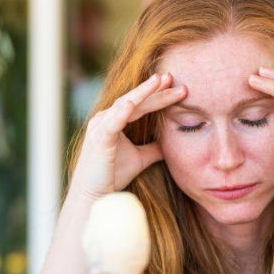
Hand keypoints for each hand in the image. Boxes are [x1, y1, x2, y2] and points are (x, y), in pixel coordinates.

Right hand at [70, 73, 186, 199]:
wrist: (95, 195)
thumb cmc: (113, 175)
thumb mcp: (141, 158)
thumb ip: (153, 148)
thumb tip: (169, 143)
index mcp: (114, 121)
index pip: (141, 105)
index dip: (159, 96)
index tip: (178, 87)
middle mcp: (105, 119)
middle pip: (135, 100)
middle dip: (155, 90)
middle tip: (172, 78)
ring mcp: (100, 127)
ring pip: (125, 104)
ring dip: (142, 92)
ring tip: (158, 81)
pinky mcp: (99, 139)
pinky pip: (111, 122)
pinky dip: (122, 111)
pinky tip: (133, 103)